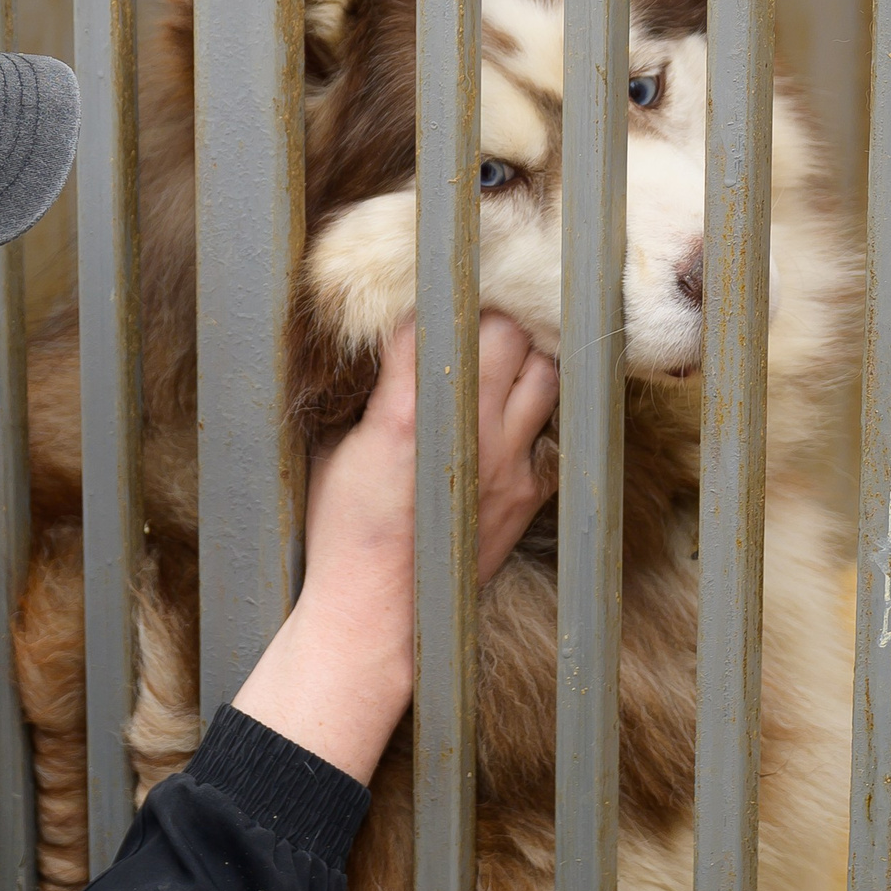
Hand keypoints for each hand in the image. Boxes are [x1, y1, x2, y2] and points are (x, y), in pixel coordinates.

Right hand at [231, 313, 556, 785]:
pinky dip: (539, 411)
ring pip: (547, 371)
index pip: (440, 317)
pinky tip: (514, 413)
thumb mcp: (338, 447)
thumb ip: (375, 390)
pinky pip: (552, 429)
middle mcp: (468, 427)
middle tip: (476, 306)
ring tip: (506, 348)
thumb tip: (396, 342)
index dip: (439, 288)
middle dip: (494, 310)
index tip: (435, 275)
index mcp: (409, 411)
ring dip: (529, 351)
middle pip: (510, 329)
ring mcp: (508, 461)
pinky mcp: (527, 492)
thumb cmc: (342, 530)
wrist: (380, 615)